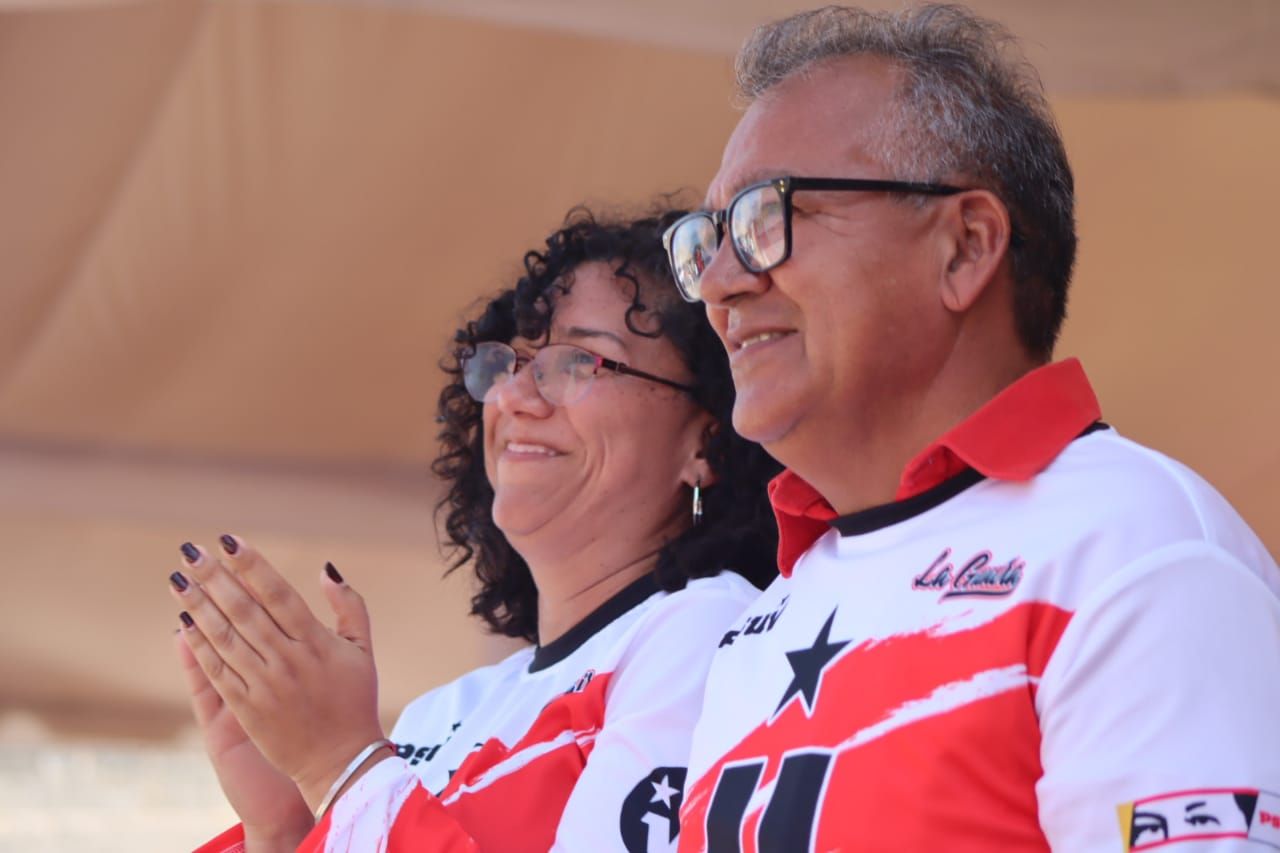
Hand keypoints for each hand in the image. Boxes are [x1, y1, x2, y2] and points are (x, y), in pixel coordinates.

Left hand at [169, 537, 386, 812]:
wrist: (342, 762)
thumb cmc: (355, 701)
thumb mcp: (362, 650)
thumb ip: (349, 607)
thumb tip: (326, 570)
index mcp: (316, 643)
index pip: (278, 594)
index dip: (252, 566)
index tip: (229, 541)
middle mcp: (288, 660)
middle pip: (244, 610)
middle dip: (215, 578)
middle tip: (191, 551)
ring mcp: (264, 685)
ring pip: (225, 637)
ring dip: (198, 607)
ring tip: (178, 580)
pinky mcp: (247, 708)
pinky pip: (217, 671)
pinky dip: (199, 647)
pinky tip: (184, 624)